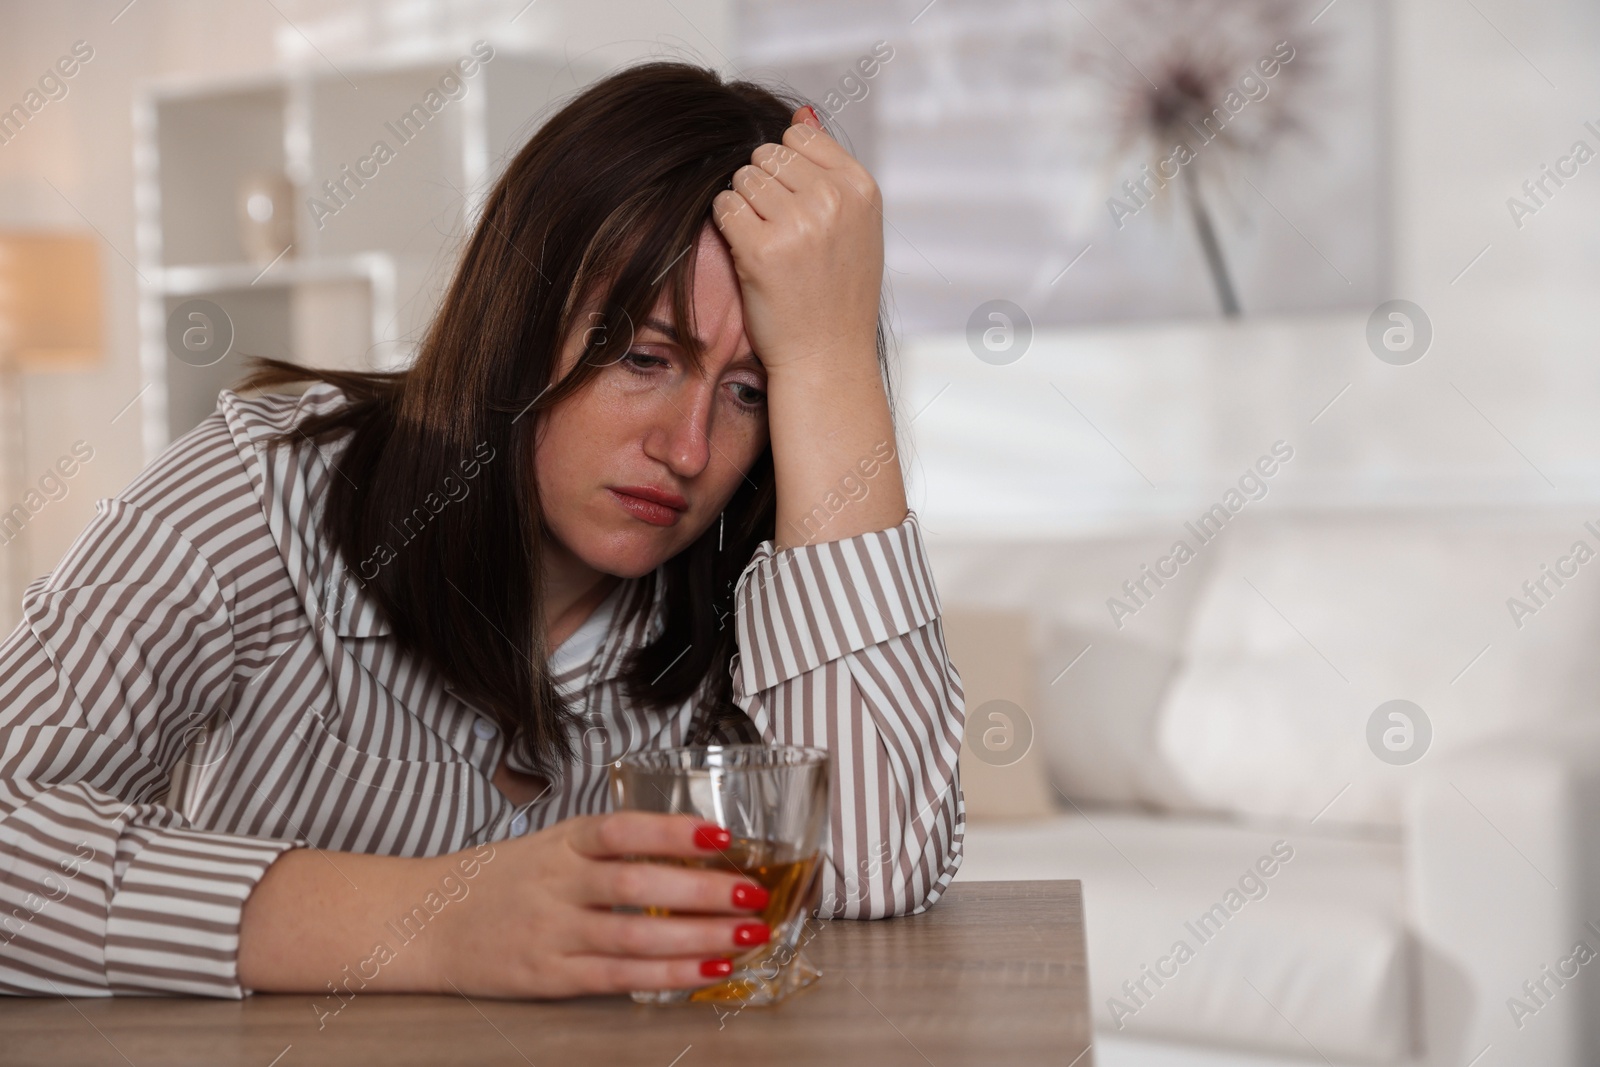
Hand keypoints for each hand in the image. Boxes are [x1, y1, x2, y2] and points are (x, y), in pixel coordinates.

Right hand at [425, 812, 772, 997]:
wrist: (425, 922)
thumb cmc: (497, 881)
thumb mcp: (549, 844)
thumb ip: (606, 846)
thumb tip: (686, 842)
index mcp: (560, 844)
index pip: (621, 829)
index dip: (672, 831)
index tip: (721, 835)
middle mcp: (557, 885)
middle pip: (637, 886)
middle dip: (702, 890)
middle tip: (752, 892)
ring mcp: (553, 934)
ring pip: (635, 937)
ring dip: (699, 937)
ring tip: (747, 934)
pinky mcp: (551, 977)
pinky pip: (620, 978)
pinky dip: (670, 975)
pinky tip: (709, 970)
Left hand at [711, 106, 883, 373]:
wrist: (827, 357)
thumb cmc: (836, 292)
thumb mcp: (853, 224)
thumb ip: (829, 167)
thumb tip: (800, 112)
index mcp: (861, 187)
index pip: (799, 136)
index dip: (787, 170)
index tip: (797, 208)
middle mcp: (833, 199)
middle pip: (767, 156)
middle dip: (763, 188)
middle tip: (780, 233)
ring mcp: (798, 223)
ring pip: (742, 178)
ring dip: (744, 208)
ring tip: (767, 245)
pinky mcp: (761, 249)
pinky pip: (724, 206)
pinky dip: (728, 227)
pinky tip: (748, 254)